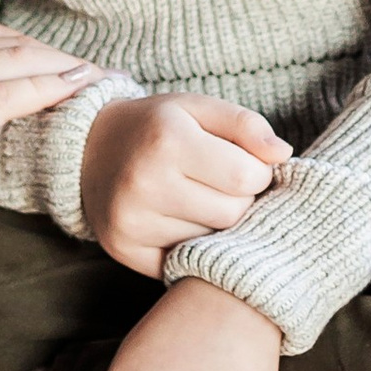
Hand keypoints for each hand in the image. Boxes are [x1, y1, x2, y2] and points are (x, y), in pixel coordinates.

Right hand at [79, 96, 289, 275]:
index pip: (247, 178)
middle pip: (232, 215)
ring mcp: (131, 222)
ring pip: (211, 242)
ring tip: (195, 199)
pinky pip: (184, 262)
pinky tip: (178, 222)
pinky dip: (191, 247)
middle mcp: (145, 184)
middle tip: (218, 183)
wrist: (87, 148)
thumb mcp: (197, 108)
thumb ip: (246, 124)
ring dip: (215, 226)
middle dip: (238, 200)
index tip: (242, 164)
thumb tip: (283, 155)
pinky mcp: (124, 251)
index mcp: (168, 140)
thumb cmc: (155, 126)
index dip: (256, 173)